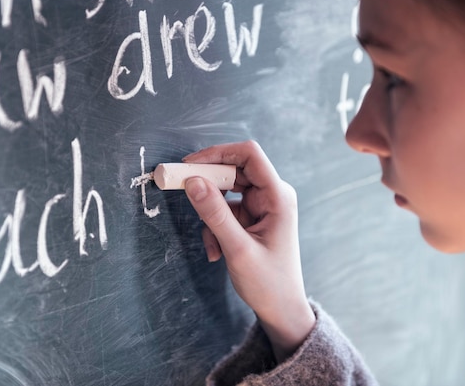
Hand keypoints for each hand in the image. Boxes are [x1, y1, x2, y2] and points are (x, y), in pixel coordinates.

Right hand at [183, 140, 315, 362]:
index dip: (217, 153)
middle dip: (208, 186)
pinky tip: (218, 251)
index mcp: (278, 196)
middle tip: (183, 191)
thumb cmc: (269, 283)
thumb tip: (192, 182)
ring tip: (213, 243)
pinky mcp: (252, 218)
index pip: (249, 155)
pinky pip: (225, 210)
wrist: (281, 310)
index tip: (190, 165)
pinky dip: (215, 227)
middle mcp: (272, 195)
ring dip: (211, 215)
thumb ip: (214, 214)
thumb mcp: (237, 248)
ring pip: (225, 193)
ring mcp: (262, 206)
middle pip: (234, 171)